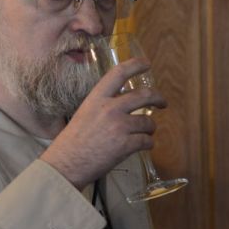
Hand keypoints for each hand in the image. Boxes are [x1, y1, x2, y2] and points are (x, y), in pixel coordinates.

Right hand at [41, 58, 165, 189]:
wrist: (66, 165)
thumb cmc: (71, 142)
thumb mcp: (84, 114)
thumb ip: (102, 106)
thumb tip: (122, 106)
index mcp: (96, 99)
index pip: (119, 73)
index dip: (135, 65)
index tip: (146, 64)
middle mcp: (110, 109)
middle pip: (144, 95)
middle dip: (158, 98)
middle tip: (162, 103)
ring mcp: (119, 126)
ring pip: (148, 122)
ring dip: (150, 128)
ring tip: (144, 134)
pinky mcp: (126, 145)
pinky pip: (147, 141)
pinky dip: (148, 144)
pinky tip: (141, 146)